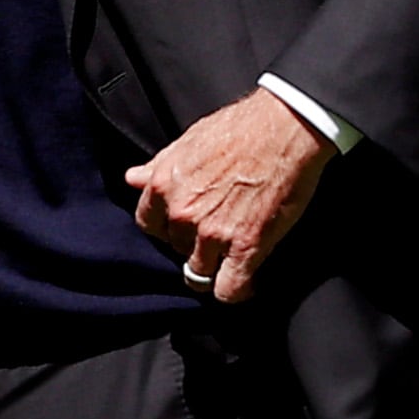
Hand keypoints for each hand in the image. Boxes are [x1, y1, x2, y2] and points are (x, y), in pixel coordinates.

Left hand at [127, 89, 334, 300]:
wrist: (285, 127)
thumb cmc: (241, 127)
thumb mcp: (189, 140)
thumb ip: (159, 166)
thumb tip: (134, 179)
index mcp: (164, 187)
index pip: (149, 226)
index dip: (168, 228)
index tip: (186, 226)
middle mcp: (182, 214)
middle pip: (177, 250)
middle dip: (194, 245)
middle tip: (218, 234)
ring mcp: (213, 234)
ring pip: (198, 275)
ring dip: (214, 269)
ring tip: (233, 259)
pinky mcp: (246, 247)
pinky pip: (229, 290)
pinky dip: (236, 290)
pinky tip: (247, 281)